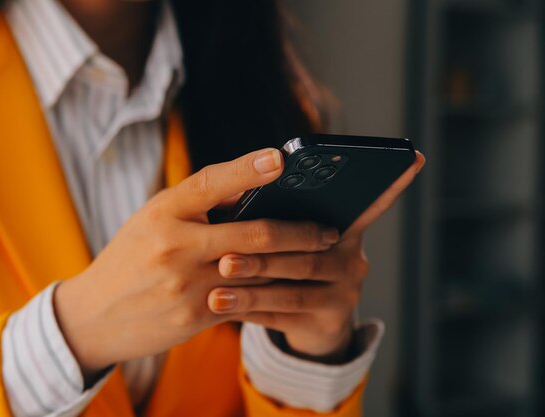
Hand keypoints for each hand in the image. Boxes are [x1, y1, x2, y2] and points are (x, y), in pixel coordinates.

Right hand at [53, 148, 339, 375]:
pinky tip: (294, 284)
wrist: (94, 316)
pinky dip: (272, 289)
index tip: (281, 158)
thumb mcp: (151, 220)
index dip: (248, 168)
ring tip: (322, 254)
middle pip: (253, 233)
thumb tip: (252, 188)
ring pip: (258, 270)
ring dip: (296, 262)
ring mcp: (186, 284)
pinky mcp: (195, 315)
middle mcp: (174, 245)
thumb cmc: (129, 259)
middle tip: (328, 229)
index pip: (210, 182)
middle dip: (299, 231)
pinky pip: (246, 299)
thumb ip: (196, 205)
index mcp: (162, 212)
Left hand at [207, 151, 425, 358]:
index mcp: (343, 229)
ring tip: (218, 280)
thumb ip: (280, 219)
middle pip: (307, 252)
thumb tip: (240, 191)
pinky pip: (283, 316)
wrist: (306, 325)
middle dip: (264, 253)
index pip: (369, 204)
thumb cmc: (289, 266)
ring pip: (293, 287)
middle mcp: (352, 260)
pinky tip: (220, 304)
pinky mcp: (328, 323)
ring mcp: (344, 294)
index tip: (413, 158)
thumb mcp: (291, 240)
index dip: (390, 185)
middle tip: (226, 253)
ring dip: (252, 283)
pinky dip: (249, 309)